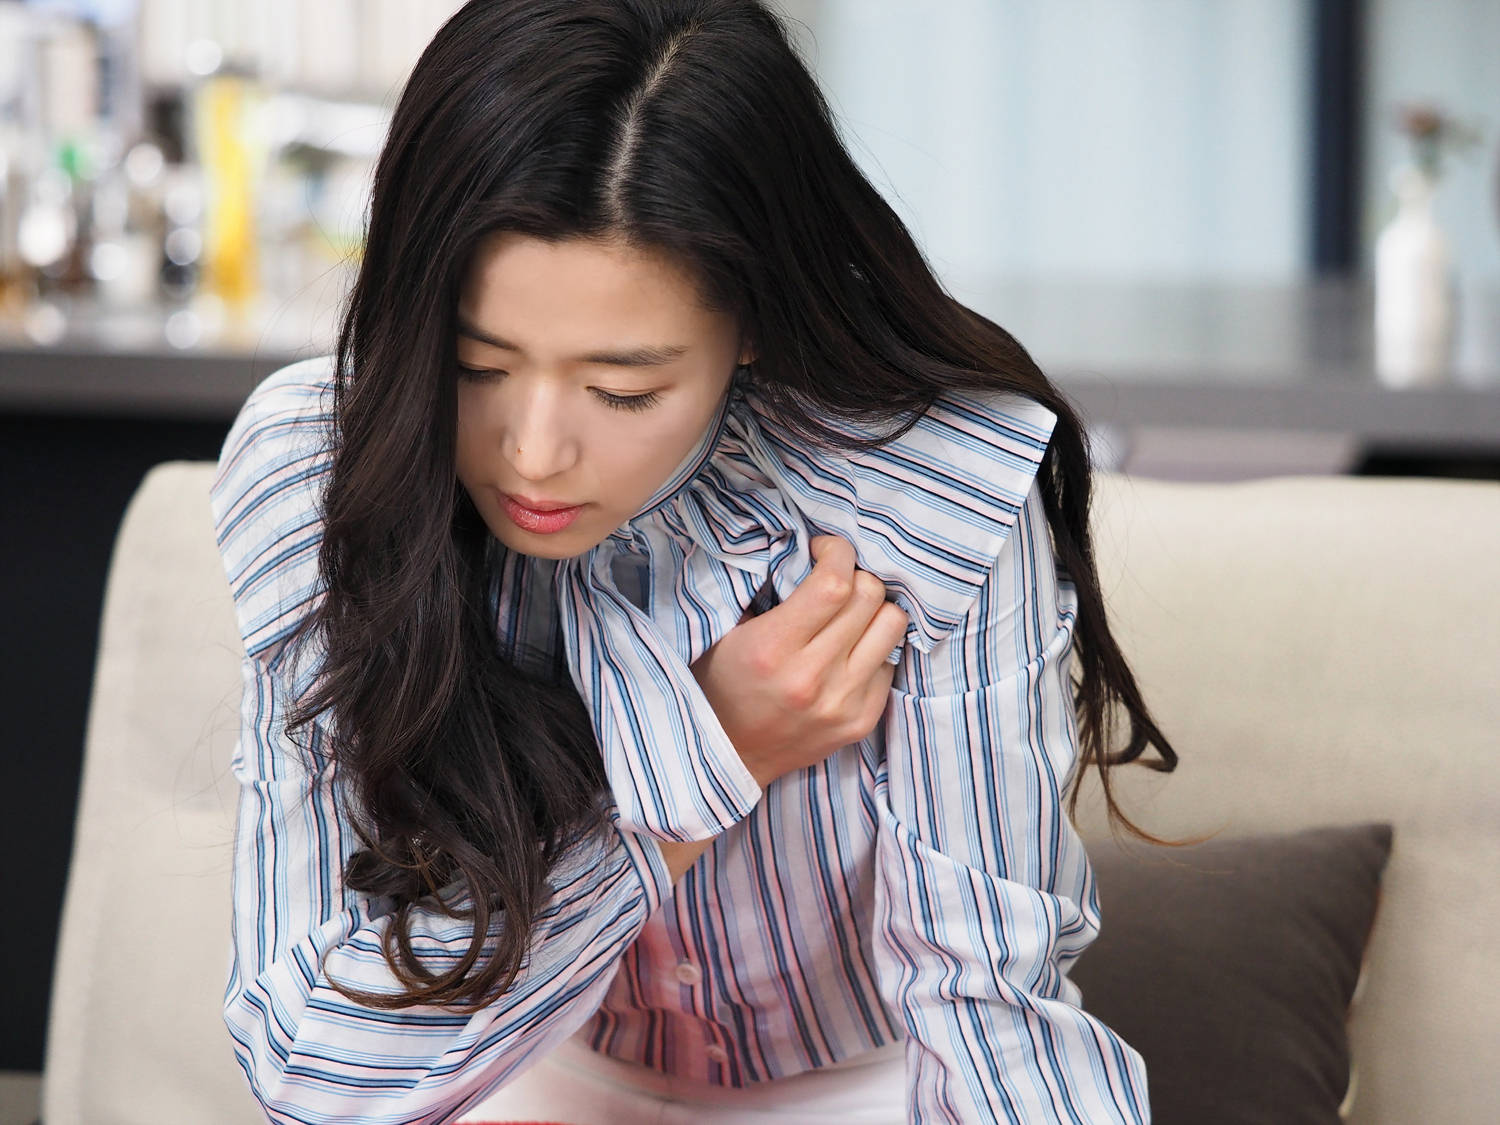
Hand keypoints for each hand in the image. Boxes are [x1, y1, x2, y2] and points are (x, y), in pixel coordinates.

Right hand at [690, 535, 908, 789]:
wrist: (728, 757)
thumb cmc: (721, 684)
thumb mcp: (723, 632)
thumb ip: (764, 590)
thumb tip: (806, 551)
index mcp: (773, 650)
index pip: (834, 585)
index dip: (837, 554)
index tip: (824, 550)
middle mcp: (813, 679)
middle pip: (869, 598)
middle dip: (856, 575)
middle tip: (837, 580)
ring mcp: (842, 704)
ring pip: (892, 626)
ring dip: (874, 609)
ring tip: (851, 613)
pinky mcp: (862, 722)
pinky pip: (892, 663)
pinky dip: (874, 648)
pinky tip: (848, 651)